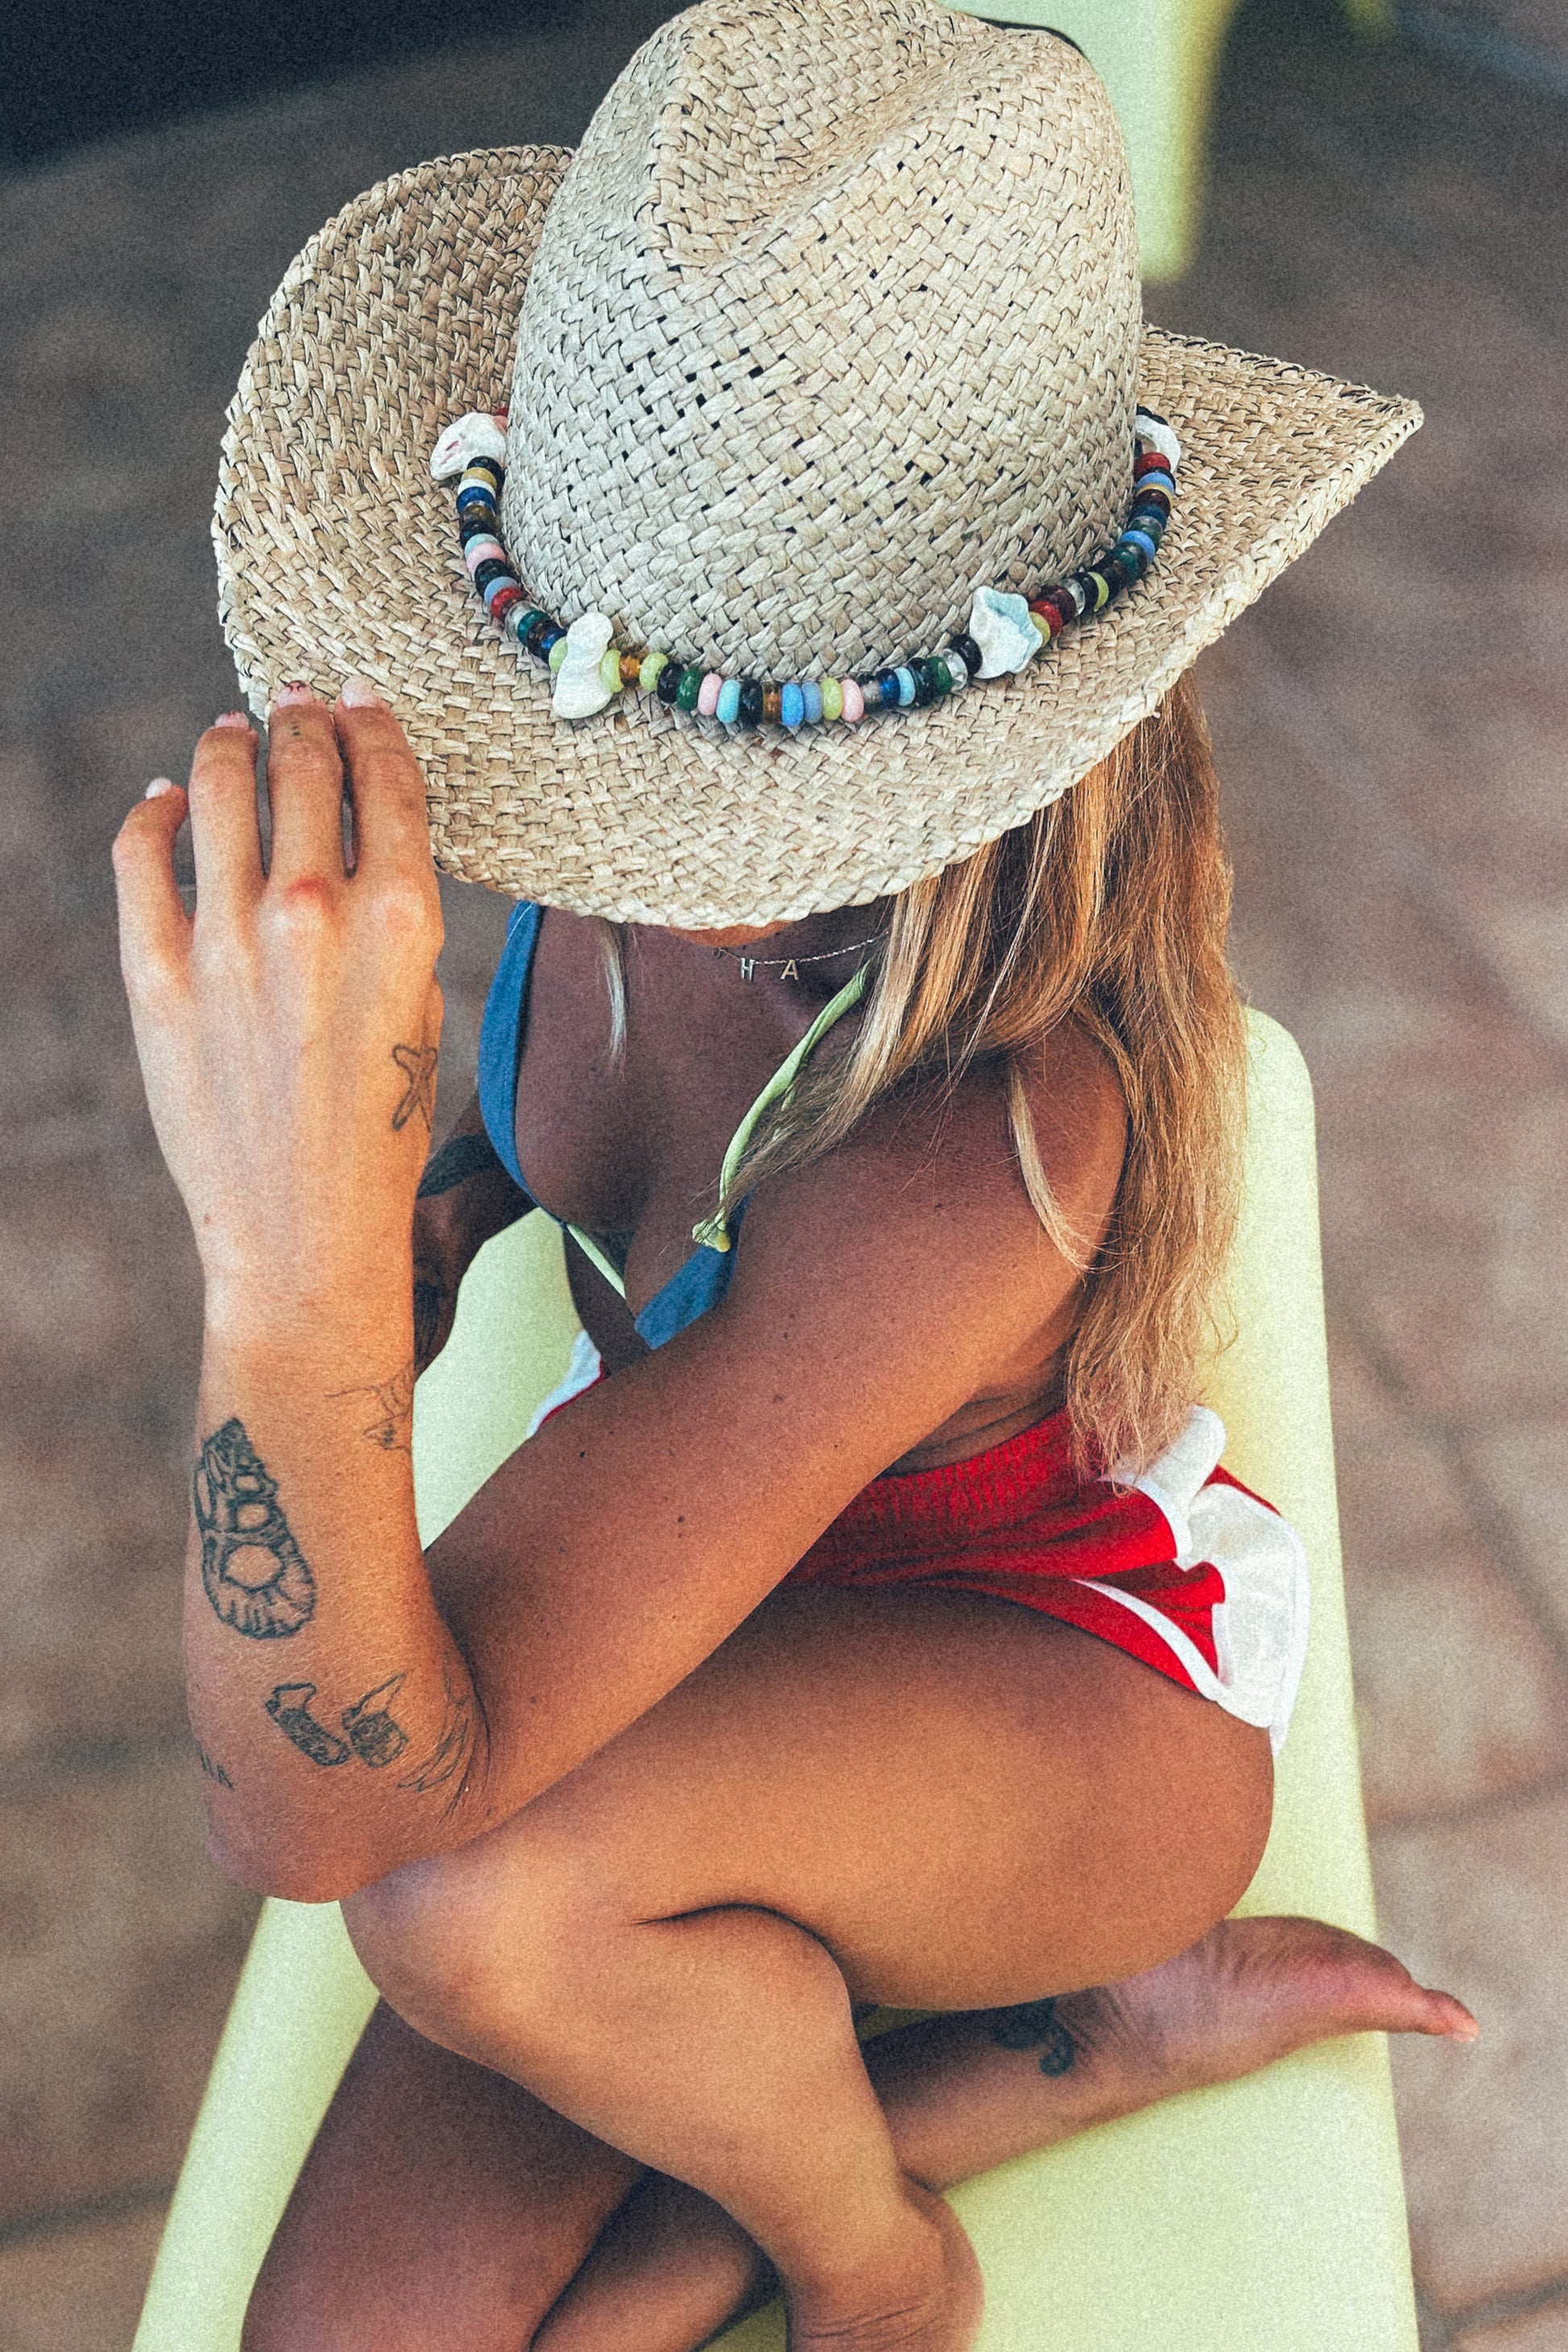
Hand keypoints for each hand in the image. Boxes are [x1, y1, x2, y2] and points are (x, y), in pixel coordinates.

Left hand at [113, 682, 443, 1329]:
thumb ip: (393, 917)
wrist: (307, 1231)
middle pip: (301, 764)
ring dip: (227, 744)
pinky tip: (164, 803)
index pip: (384, 777)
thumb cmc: (382, 1129)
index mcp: (403, 920)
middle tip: (294, 701)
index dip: (370, 722)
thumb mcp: (421, 1008)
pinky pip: (141, 855)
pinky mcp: (158, 974)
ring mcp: (227, 940)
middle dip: (299, 718)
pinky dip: (152, 812)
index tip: (357, 699)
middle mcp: (315, 913)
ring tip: (231, 733)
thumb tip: (355, 836)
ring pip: (216, 788)